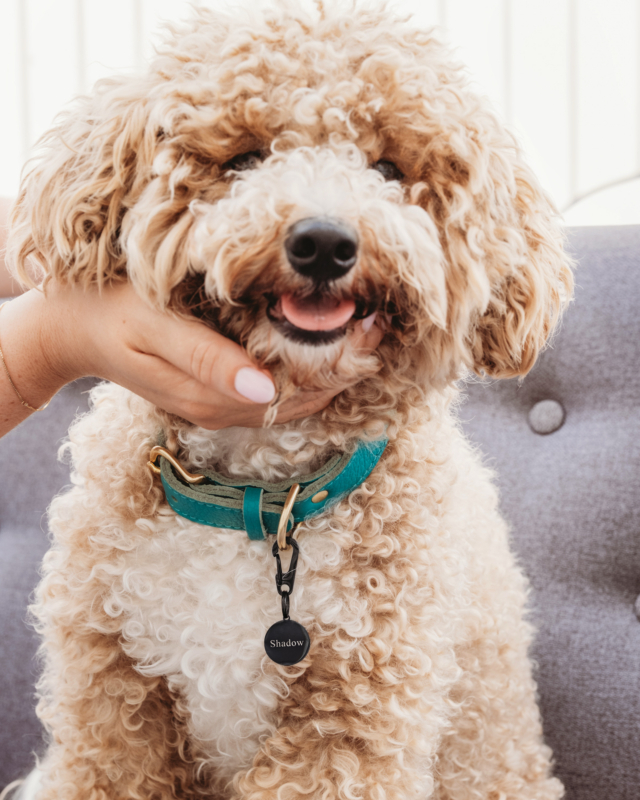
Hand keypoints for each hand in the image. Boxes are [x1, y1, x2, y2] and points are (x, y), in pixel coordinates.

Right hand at [1, 282, 381, 430]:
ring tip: (368, 331)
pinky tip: (328, 345)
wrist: (76, 329)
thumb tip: (264, 390)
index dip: (335, 366)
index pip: (292, 394)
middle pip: (301, 401)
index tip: (370, 328)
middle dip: (345, 368)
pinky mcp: (221, 393)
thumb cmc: (113, 314)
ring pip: (294, 400)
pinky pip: (277, 391)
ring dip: (333, 371)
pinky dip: (308, 371)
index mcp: (212, 397)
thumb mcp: (155, 329)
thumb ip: (208, 360)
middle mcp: (225, 410)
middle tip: (381, 325)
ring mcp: (224, 406)